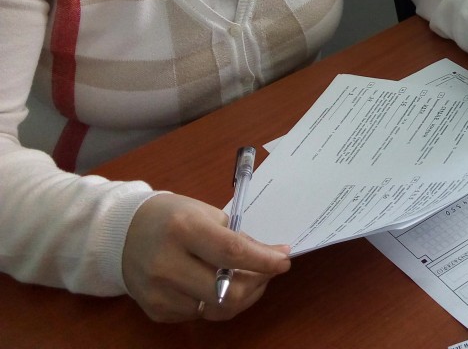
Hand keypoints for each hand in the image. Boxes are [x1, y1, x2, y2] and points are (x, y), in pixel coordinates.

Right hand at [122, 193, 290, 321]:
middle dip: (258, 283)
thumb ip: (238, 238)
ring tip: (246, 278)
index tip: (284, 260)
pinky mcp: (156, 310)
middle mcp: (167, 263)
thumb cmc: (172, 217)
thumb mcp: (207, 214)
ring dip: (241, 295)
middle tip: (268, 271)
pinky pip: (200, 314)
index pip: (232, 253)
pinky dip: (216, 302)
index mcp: (183, 230)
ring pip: (217, 309)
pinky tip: (215, 284)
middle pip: (228, 291)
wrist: (122, 234)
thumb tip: (273, 256)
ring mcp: (159, 292)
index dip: (264, 261)